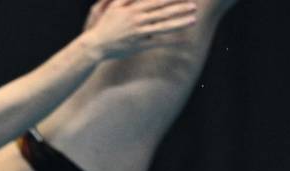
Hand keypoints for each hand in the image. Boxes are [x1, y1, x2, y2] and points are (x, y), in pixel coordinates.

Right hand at [82, 0, 197, 59]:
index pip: (156, 1)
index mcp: (133, 10)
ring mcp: (139, 34)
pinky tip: (182, 40)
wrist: (96, 45)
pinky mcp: (139, 46)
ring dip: (179, 23)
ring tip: (193, 19)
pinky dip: (170, 41)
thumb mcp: (113, 7)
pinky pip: (158, 42)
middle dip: (180, 8)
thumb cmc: (105, 25)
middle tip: (194, 5)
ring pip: (163, 27)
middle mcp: (138, 20)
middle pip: (163, 13)